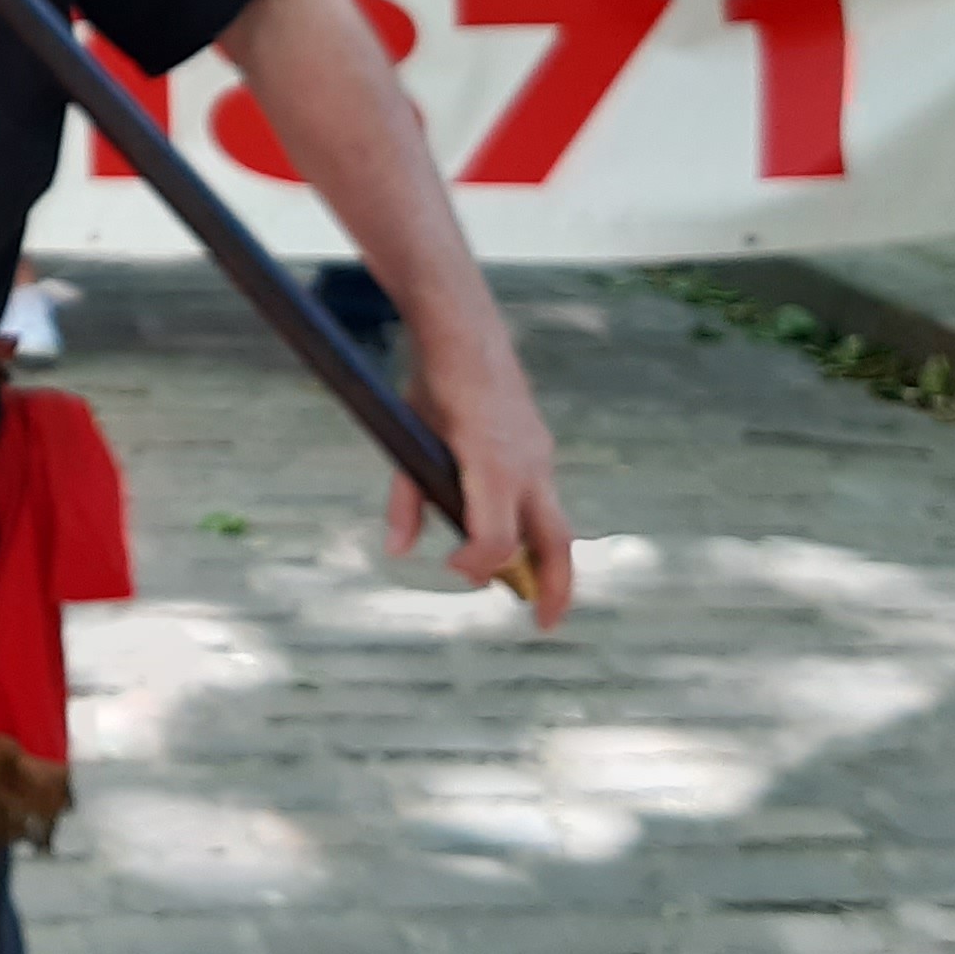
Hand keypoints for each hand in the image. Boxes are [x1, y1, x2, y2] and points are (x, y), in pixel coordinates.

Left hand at [387, 320, 576, 628]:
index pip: (496, 538)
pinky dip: (536, 528)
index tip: (452, 570)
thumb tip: (397, 551)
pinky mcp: (539, 447)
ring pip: (557, 522)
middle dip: (554, 588)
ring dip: (548, 562)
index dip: (476, 564)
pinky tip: (515, 542)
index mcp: (491, 462)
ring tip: (532, 596)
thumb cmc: (432, 382)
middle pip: (556, 542)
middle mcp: (527, 464)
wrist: (465, 328)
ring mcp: (539, 455)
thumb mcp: (408, 435)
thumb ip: (406, 495)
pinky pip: (545, 498)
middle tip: (543, 625)